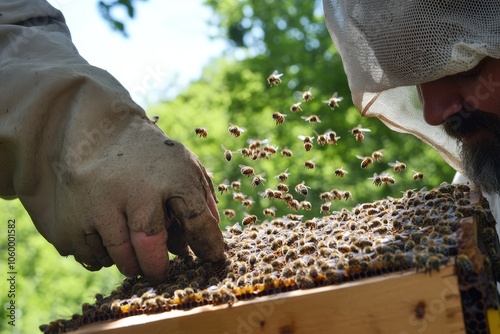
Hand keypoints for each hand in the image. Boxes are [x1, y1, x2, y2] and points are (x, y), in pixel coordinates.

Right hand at [48, 117, 224, 283]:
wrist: (100, 132)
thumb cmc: (152, 159)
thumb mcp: (185, 167)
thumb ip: (201, 202)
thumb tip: (210, 246)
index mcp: (171, 177)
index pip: (195, 220)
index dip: (206, 244)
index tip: (211, 258)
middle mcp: (134, 190)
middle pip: (149, 245)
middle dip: (157, 267)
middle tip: (160, 274)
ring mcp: (99, 203)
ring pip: (119, 255)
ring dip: (130, 263)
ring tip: (134, 252)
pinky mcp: (71, 217)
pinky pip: (92, 255)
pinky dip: (104, 255)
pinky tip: (108, 236)